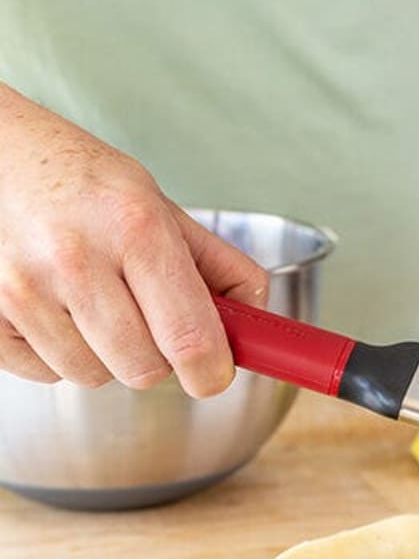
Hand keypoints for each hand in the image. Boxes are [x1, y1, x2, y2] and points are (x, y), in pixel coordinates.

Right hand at [0, 85, 267, 395]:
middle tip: (146, 319)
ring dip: (106, 355)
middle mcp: (76, 259)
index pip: (191, 340)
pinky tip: (56, 308)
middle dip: (157, 357)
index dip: (211, 374)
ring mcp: (23, 288)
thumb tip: (255, 323)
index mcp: (136, 228)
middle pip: (145, 371)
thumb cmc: (82, 181)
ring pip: (95, 377)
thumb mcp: (160, 205)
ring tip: (93, 302)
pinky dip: (58, 353)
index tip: (213, 374)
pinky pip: (45, 374)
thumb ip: (218, 267)